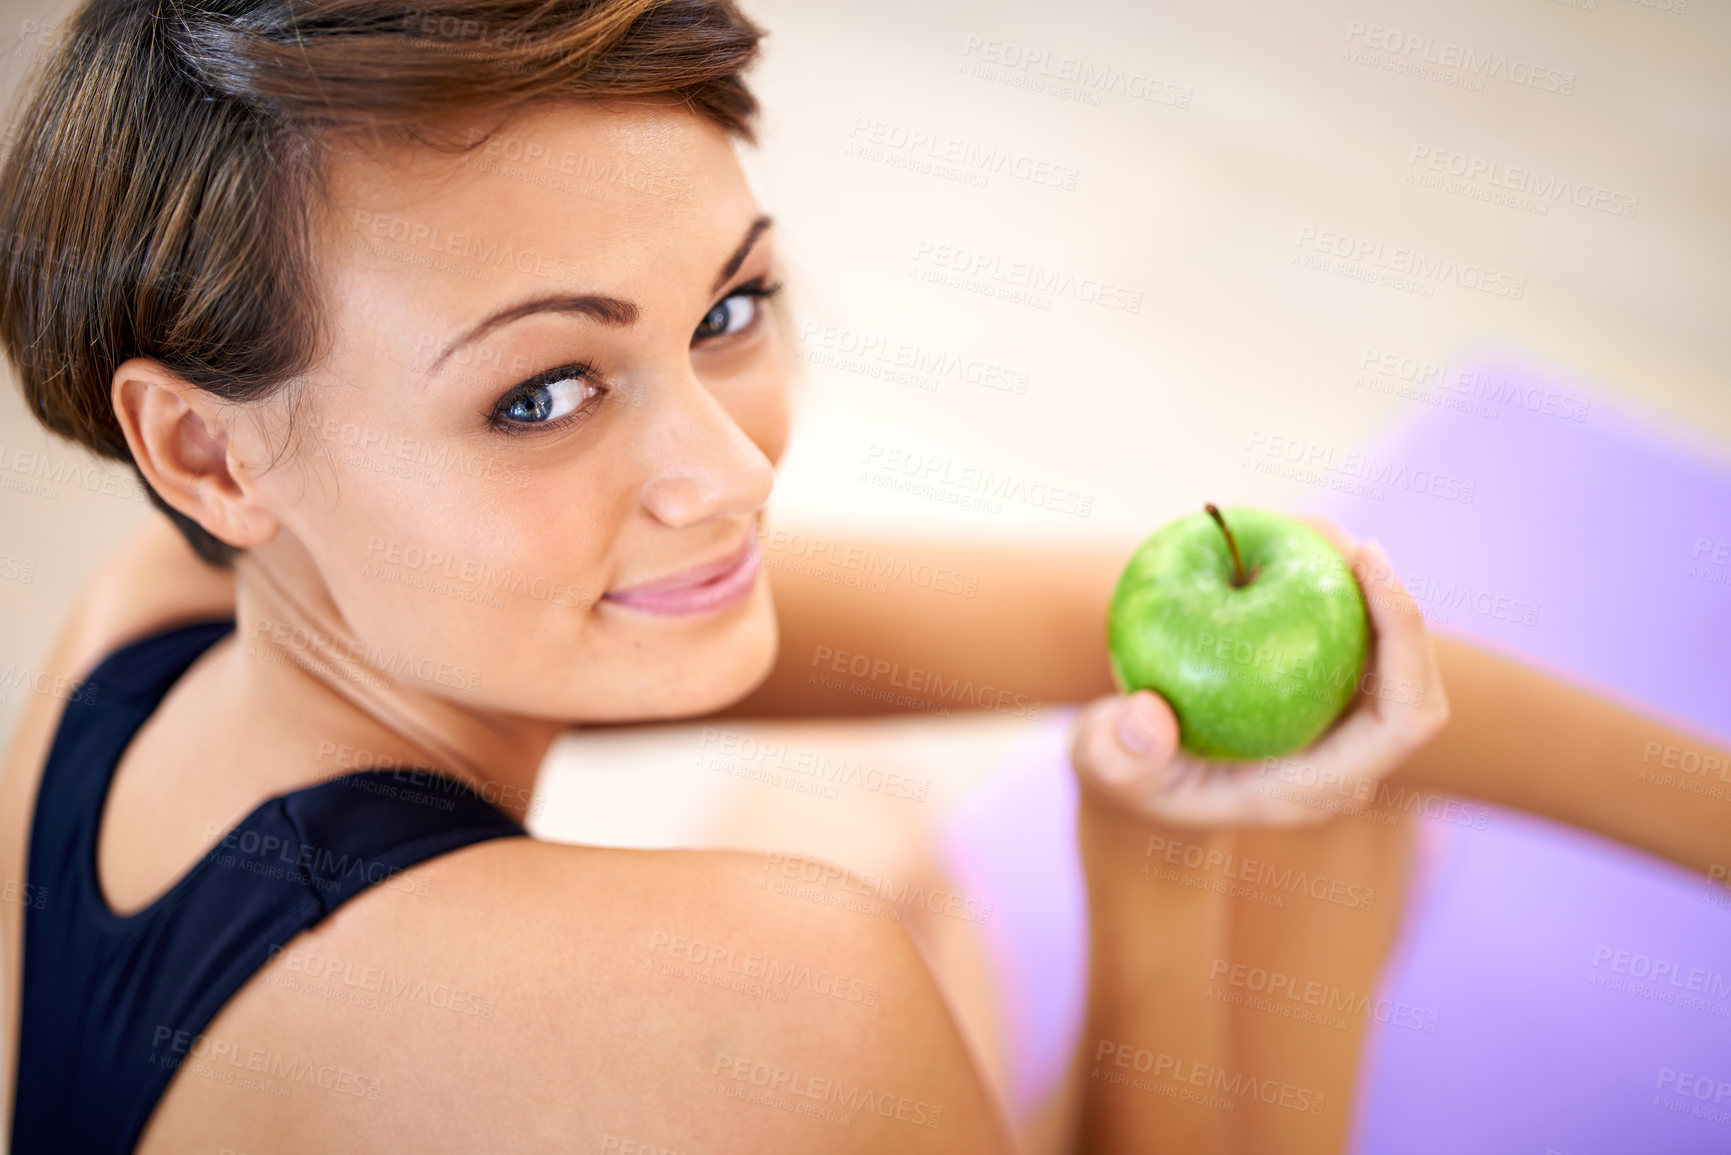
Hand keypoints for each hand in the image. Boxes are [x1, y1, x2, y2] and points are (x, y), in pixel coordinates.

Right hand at [1068, 518, 1449, 826]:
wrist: (1133, 778)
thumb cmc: (1120, 773)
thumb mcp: (1100, 765)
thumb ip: (1118, 753)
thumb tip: (1149, 717)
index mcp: (1309, 787)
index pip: (1401, 722)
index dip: (1406, 642)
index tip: (1366, 566)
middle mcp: (1340, 766)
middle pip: (1416, 686)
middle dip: (1401, 610)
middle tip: (1351, 543)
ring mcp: (1336, 739)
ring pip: (1390, 661)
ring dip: (1369, 595)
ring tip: (1308, 533)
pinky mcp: (1323, 709)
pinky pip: (1355, 647)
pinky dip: (1337, 596)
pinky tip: (1296, 549)